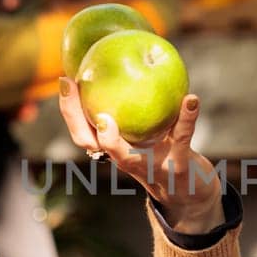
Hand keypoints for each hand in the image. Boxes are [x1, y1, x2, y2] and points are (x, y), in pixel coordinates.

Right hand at [59, 79, 224, 233]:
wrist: (191, 194)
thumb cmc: (165, 155)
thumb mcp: (147, 132)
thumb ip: (136, 106)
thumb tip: (123, 62)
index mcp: (115, 149)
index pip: (82, 131)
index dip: (70, 108)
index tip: (65, 79)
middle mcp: (126, 161)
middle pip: (94, 144)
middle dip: (78, 121)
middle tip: (73, 90)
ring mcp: (150, 167)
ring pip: (126, 156)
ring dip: (111, 140)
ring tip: (106, 118)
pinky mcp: (178, 168)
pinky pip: (181, 138)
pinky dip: (187, 118)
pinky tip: (191, 99)